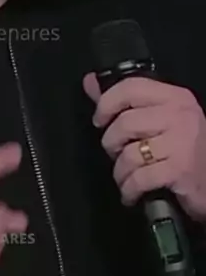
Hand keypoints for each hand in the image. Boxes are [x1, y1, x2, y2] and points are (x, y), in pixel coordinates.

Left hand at [83, 73, 205, 220]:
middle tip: (117, 154)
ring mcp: (182, 142)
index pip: (131, 87)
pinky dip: (129, 189)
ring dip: (120, 171)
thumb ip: (123, 101)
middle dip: (111, 144)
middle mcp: (180, 115)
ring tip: (126, 177)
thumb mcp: (161, 119)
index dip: (106, 103)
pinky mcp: (181, 169)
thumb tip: (90, 82)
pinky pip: (139, 178)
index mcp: (175, 97)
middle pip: (125, 123)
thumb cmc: (186, 151)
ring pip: (130, 153)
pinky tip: (132, 193)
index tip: (99, 120)